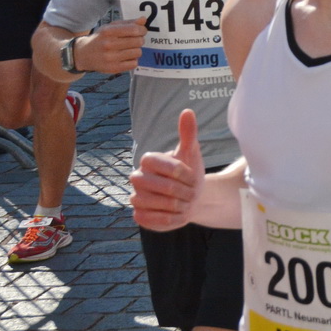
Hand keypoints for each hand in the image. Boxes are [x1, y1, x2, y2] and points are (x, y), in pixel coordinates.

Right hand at [80, 20, 145, 74]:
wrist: (83, 55)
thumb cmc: (100, 38)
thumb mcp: (110, 27)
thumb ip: (128, 23)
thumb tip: (143, 20)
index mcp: (108, 31)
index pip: (134, 30)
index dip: (142, 30)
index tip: (141, 31)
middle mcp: (108, 44)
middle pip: (138, 41)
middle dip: (140, 40)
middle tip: (134, 40)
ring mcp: (110, 58)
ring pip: (138, 52)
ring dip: (136, 50)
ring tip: (128, 49)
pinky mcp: (113, 68)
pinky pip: (134, 64)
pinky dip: (133, 60)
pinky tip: (125, 57)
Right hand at [131, 108, 203, 231]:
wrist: (194, 197)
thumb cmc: (191, 172)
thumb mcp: (192, 153)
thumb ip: (188, 133)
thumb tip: (187, 111)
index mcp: (148, 161)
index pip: (152, 161)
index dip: (175, 170)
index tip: (190, 174)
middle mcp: (138, 179)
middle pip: (151, 184)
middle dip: (178, 189)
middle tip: (192, 192)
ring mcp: (137, 198)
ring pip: (149, 202)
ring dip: (174, 205)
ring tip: (186, 202)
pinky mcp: (140, 216)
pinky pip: (148, 219)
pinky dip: (167, 219)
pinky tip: (179, 214)